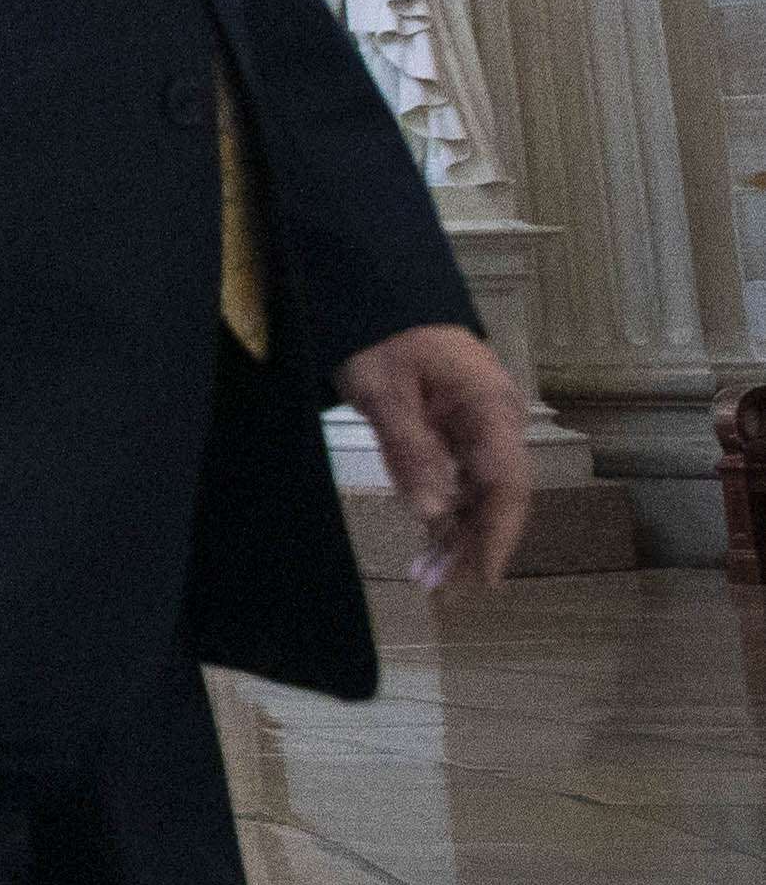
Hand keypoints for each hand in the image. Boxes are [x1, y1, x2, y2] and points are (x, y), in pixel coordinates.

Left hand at [343, 321, 533, 590]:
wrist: (378, 295)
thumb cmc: (382, 337)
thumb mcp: (382, 390)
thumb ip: (409, 448)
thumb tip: (434, 514)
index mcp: (489, 408)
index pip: (506, 485)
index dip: (497, 535)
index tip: (482, 578)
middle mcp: (496, 422)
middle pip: (496, 496)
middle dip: (472, 545)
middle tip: (438, 589)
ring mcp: (481, 428)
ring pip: (479, 494)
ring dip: (457, 537)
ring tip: (426, 579)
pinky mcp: (460, 433)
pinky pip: (462, 481)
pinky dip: (446, 513)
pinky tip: (429, 547)